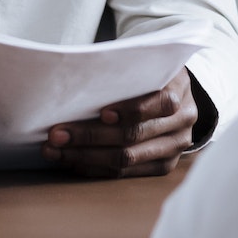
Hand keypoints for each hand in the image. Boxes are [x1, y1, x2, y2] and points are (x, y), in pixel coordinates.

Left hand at [41, 68, 196, 177]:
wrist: (174, 92)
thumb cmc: (148, 74)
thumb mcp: (144, 63)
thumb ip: (123, 70)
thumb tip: (78, 75)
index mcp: (180, 90)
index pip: (160, 103)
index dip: (131, 109)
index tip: (102, 112)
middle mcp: (182, 122)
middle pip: (135, 135)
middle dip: (91, 135)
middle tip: (57, 134)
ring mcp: (175, 147)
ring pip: (127, 158)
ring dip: (86, 156)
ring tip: (55, 151)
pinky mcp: (163, 166)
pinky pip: (126, 173)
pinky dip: (96, 167)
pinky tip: (72, 161)